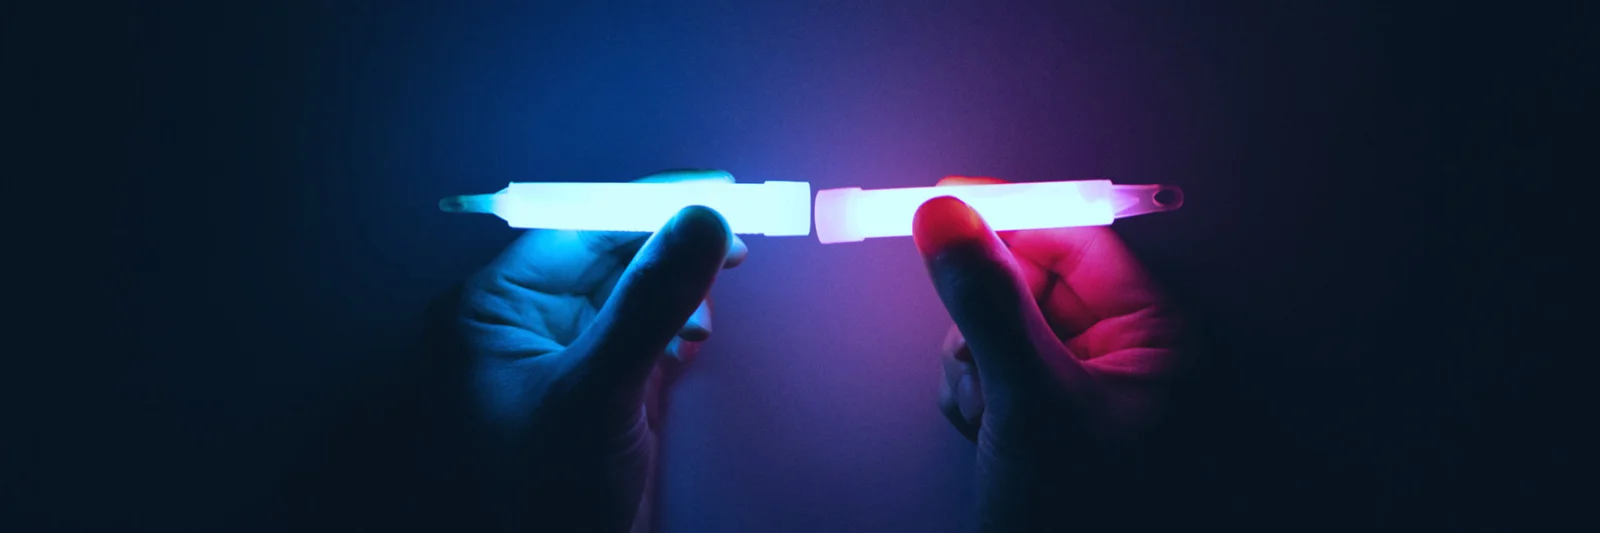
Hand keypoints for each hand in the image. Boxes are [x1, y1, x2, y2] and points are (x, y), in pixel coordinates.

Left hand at [422, 170, 746, 532]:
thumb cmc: (539, 499)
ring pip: (630, 292)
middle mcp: (520, 326)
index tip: (709, 190)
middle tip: (734, 238)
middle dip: (667, 248)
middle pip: (606, 254)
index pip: (573, 229)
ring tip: (703, 313)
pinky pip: (641, 332)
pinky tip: (692, 341)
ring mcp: (562, 358)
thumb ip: (649, 301)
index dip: (644, 205)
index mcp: (491, 312)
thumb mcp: (596, 392)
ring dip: (676, 292)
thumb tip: (701, 221)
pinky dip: (674, 328)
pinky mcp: (599, 390)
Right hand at [916, 177, 1188, 530]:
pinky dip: (975, 397)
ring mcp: (1086, 393)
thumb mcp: (1034, 404)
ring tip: (993, 419)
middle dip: (989, 320)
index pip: (1079, 242)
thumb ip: (990, 303)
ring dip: (976, 367)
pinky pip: (992, 375)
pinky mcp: (1049, 423)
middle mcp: (1128, 359)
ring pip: (1000, 331)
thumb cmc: (1092, 520)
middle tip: (984, 364)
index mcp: (1158, 340)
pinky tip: (987, 436)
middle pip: (1030, 282)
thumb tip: (949, 220)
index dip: (1012, 215)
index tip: (946, 198)